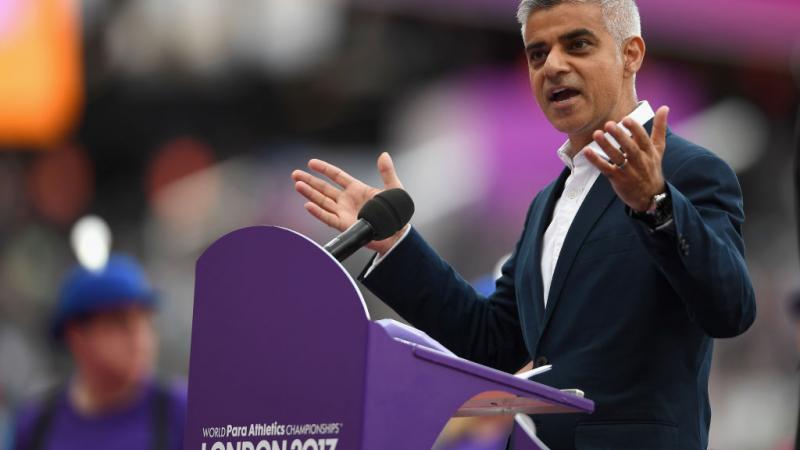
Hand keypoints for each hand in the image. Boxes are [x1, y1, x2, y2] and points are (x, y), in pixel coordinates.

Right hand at [291, 152, 407, 254]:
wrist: (397, 233)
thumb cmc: (396, 212)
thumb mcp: (394, 189)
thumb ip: (387, 172)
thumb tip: (384, 155)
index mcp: (357, 189)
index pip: (337, 176)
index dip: (324, 169)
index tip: (311, 163)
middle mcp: (347, 200)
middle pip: (324, 188)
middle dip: (309, 181)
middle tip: (295, 174)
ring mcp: (344, 213)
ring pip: (322, 202)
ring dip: (309, 194)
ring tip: (297, 185)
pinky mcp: (344, 225)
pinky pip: (328, 218)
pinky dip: (318, 212)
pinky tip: (308, 205)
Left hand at [584, 106, 669, 211]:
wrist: (650, 196)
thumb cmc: (651, 167)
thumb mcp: (658, 148)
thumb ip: (659, 128)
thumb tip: (665, 107)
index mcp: (649, 152)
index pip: (644, 139)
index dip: (635, 129)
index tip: (626, 118)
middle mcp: (640, 162)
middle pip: (630, 148)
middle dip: (620, 136)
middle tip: (609, 124)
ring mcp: (628, 171)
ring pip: (617, 158)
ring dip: (606, 146)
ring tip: (596, 134)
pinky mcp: (617, 179)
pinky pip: (606, 169)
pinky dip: (596, 161)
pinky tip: (587, 152)